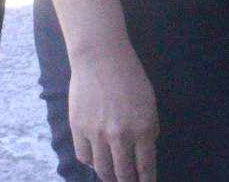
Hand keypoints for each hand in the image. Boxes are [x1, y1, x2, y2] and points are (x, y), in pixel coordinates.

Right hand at [68, 43, 158, 181]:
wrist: (100, 59)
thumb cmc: (131, 77)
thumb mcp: (150, 103)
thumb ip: (149, 128)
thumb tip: (145, 148)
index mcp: (143, 129)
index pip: (146, 166)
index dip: (146, 180)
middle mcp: (120, 136)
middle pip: (123, 173)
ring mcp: (97, 135)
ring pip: (103, 169)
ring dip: (109, 176)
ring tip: (113, 179)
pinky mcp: (78, 130)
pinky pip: (84, 157)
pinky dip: (92, 163)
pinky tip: (97, 162)